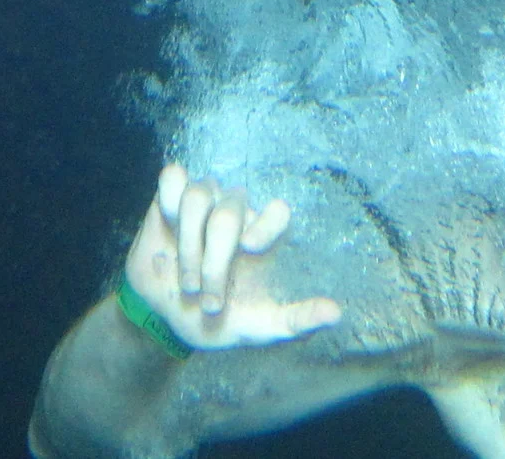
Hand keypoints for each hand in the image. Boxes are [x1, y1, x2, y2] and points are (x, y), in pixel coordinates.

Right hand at [122, 163, 342, 351]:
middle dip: (214, 259)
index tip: (250, 249)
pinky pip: (172, 177)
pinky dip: (169, 198)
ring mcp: (203, 203)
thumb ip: (296, 320)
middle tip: (207, 299)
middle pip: (229, 212)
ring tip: (186, 283)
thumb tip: (337, 314)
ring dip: (188, 242)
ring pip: (198, 196)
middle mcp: (236, 214)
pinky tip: (167, 225)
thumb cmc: (218, 319)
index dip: (267, 222)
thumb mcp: (258, 327)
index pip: (278, 210)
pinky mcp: (169, 199)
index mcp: (261, 237)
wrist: (167, 318)